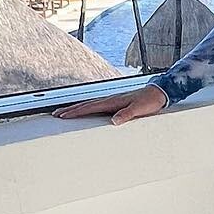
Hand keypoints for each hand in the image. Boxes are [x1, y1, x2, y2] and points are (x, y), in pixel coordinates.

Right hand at [52, 83, 169, 124]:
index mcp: (112, 101)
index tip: (62, 116)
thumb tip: (114, 121)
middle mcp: (109, 100)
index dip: (75, 112)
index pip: (89, 107)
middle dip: (70, 110)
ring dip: (76, 108)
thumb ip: (126, 114)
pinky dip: (87, 108)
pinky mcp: (116, 103)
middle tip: (55, 115)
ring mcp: (112, 101)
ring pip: (89, 105)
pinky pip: (97, 106)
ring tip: (65, 113)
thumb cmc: (149, 101)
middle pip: (85, 105)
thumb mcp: (139, 109)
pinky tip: (85, 111)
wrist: (158, 92)